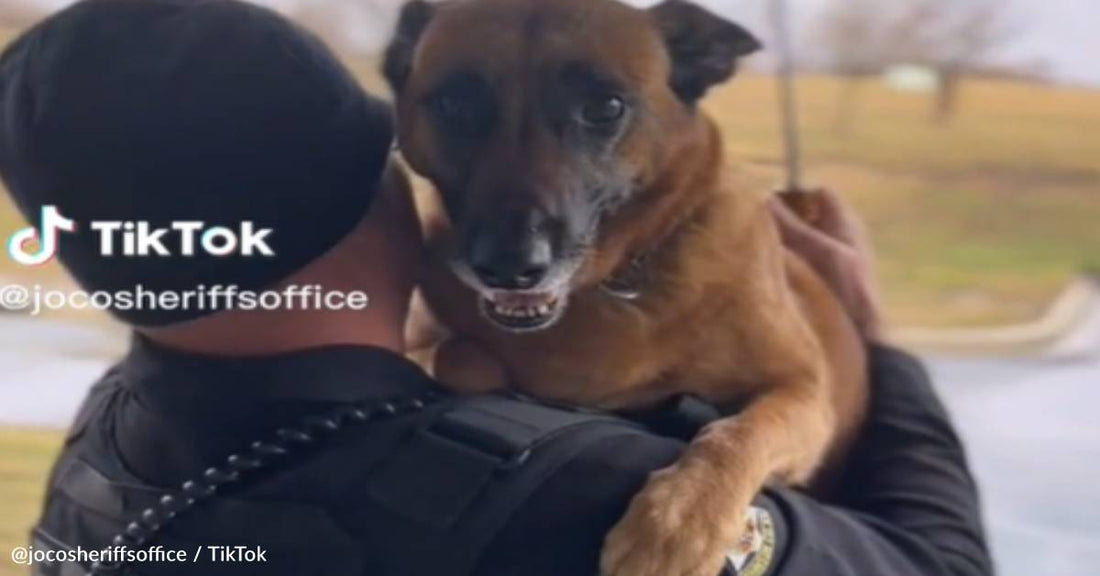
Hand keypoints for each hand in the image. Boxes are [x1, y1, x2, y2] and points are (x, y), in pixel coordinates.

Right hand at [769, 189, 882, 340]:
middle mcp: (841, 236)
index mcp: (845, 222)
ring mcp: (834, 260)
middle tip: (759, 232)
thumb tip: (762, 198)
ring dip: (784, 247)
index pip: (817, 193)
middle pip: (806, 217)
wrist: (863, 338)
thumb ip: (790, 225)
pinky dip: (789, 266)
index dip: (793, 195)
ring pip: (801, 242)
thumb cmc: (845, 289)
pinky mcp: (826, 282)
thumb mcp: (815, 251)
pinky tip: (775, 277)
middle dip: (783, 222)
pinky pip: (802, 264)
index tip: (768, 207)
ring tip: (763, 256)